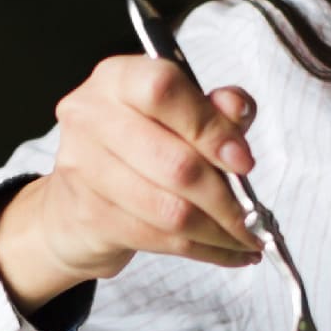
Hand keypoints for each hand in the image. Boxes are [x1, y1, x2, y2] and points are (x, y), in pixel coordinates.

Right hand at [0, 56, 262, 309]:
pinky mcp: (88, 215)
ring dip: (219, 231)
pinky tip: (225, 251)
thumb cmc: (136, 148)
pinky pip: (158, 239)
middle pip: (174, 163)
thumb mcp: (176, 115)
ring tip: (246, 237)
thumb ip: (213, 108)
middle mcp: (91, 117)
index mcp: (118, 79)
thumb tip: (237, 108)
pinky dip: (202, 250)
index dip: (210, 128)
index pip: (163, 91)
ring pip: (170, 210)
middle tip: (254, 215)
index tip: (243, 161)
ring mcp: (83, 168)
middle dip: (226, 197)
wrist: (76, 201)